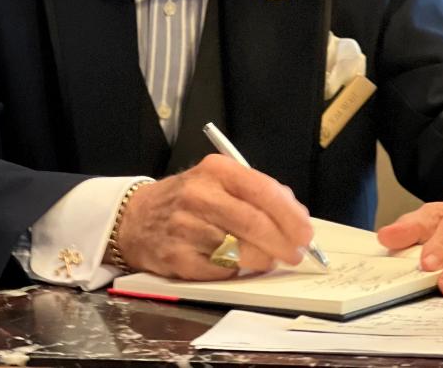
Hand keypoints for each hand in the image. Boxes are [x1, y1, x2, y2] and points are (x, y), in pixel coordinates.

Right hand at [114, 154, 312, 279]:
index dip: (290, 215)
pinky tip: (239, 265)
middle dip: (283, 243)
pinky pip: (221, 271)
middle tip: (295, 254)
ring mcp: (185, 228)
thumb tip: (295, 217)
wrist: (136, 219)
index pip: (262, 191)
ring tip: (268, 259)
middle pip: (254, 223)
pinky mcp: (177, 258)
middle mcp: (198, 196)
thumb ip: (255, 192)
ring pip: (240, 251)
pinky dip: (237, 272)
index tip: (306, 232)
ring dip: (263, 259)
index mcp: (214, 171)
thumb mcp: (217, 181)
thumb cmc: (187, 200)